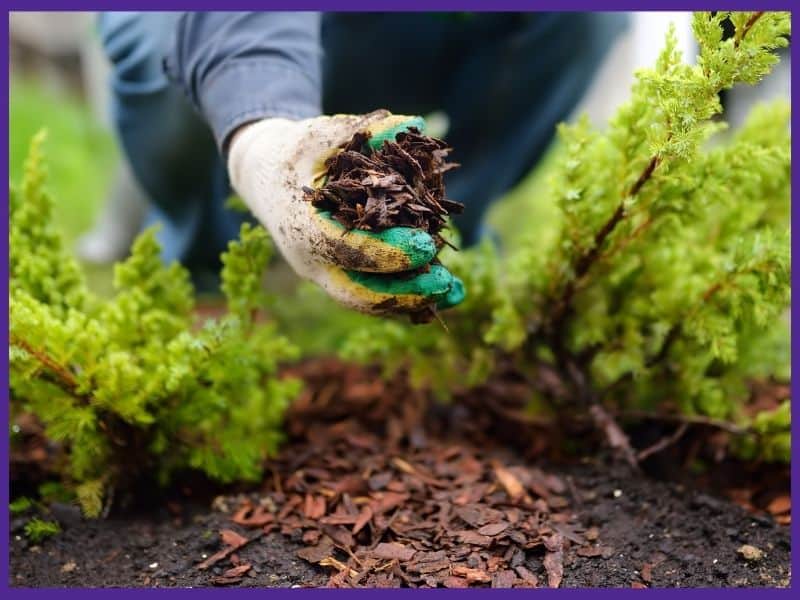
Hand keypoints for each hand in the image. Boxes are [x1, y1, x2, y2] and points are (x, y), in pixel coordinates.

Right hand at [227, 110, 463, 314]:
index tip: (427, 245)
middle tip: (446, 283)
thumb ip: (364, 130)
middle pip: (358, 293)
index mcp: (301, 226)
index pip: (346, 248)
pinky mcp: (337, 277)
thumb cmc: (295, 152)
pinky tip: (445, 293)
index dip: (388, 251)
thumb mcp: (320, 134)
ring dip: (412, 302)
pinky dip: (407, 298)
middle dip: (404, 293)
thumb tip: (414, 125)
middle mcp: (310, 260)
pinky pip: (373, 295)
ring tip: (456, 294)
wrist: (263, 177)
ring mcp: (323, 274)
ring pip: (367, 301)